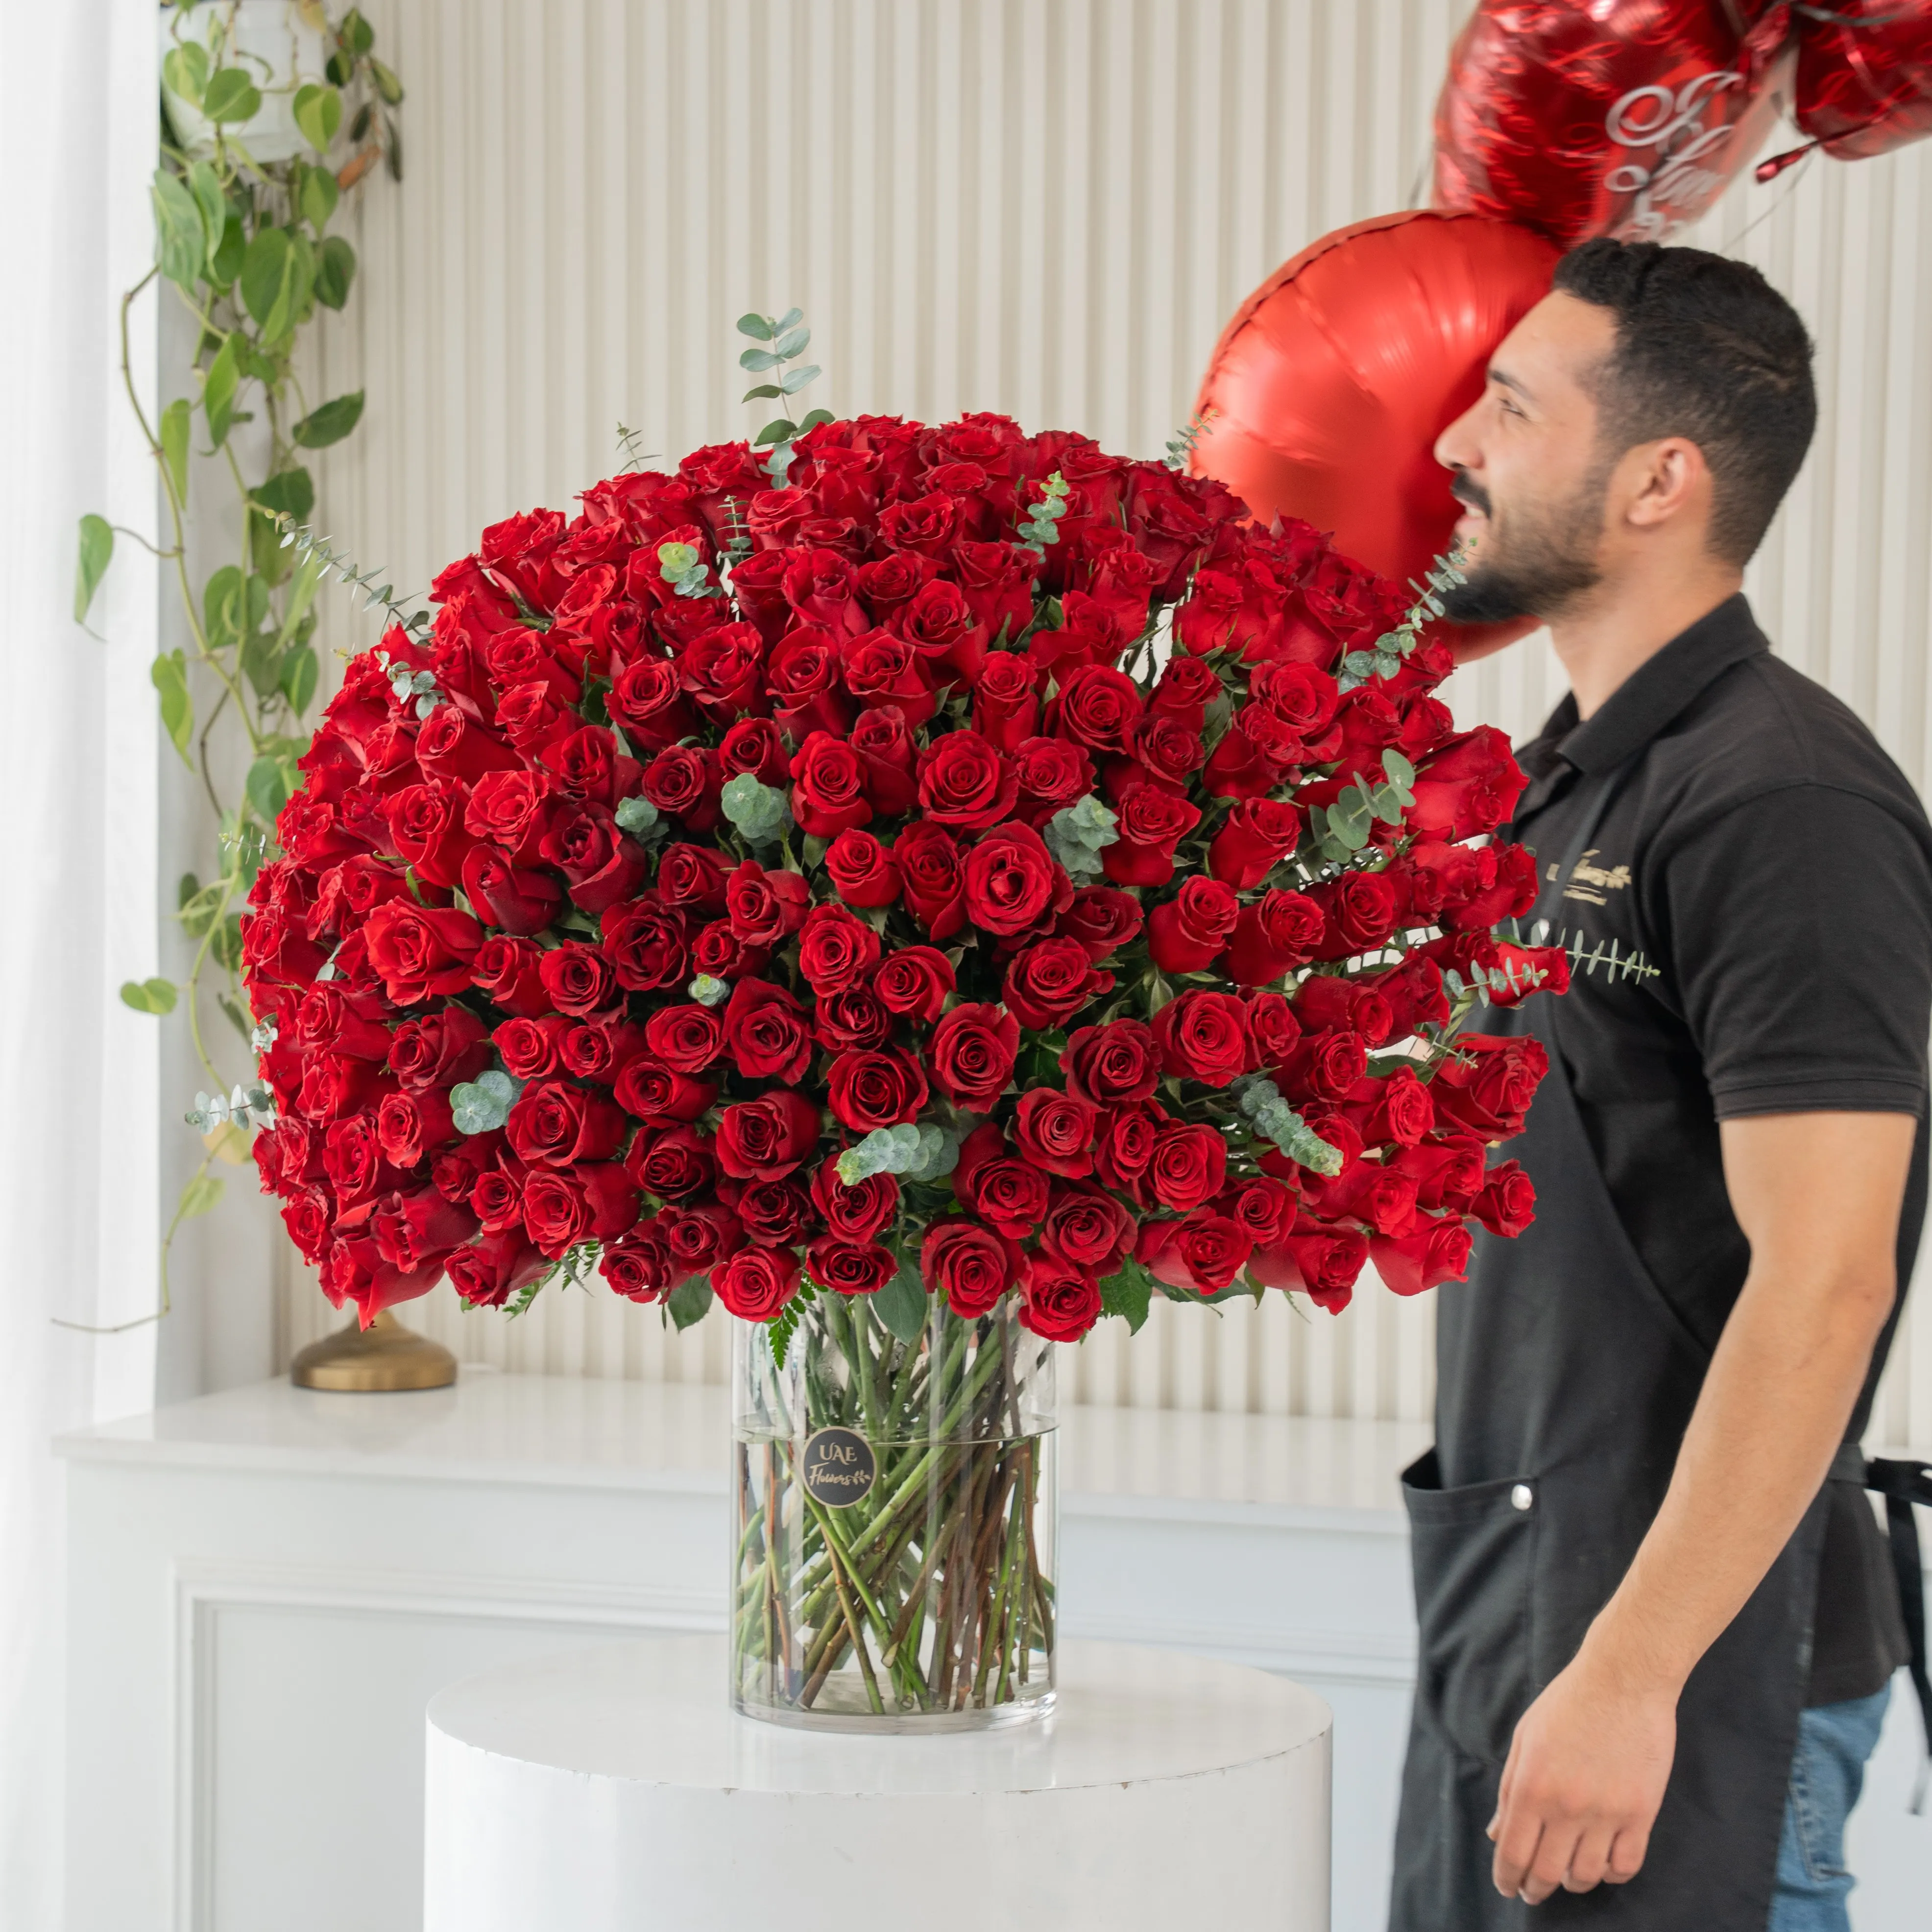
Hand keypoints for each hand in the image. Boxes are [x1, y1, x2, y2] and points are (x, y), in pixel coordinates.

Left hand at [1487, 1649, 1676, 1903]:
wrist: (1622, 1681)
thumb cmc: (1568, 1704)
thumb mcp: (1525, 1739)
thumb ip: (1510, 1788)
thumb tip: (1496, 1832)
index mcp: (1531, 1786)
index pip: (1513, 1851)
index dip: (1507, 1877)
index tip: (1508, 1887)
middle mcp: (1566, 1806)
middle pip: (1547, 1872)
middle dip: (1535, 1888)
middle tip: (1534, 1891)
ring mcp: (1606, 1813)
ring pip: (1586, 1875)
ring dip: (1574, 1882)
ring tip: (1568, 1875)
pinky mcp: (1641, 1814)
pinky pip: (1626, 1865)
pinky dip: (1612, 1874)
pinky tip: (1603, 1865)